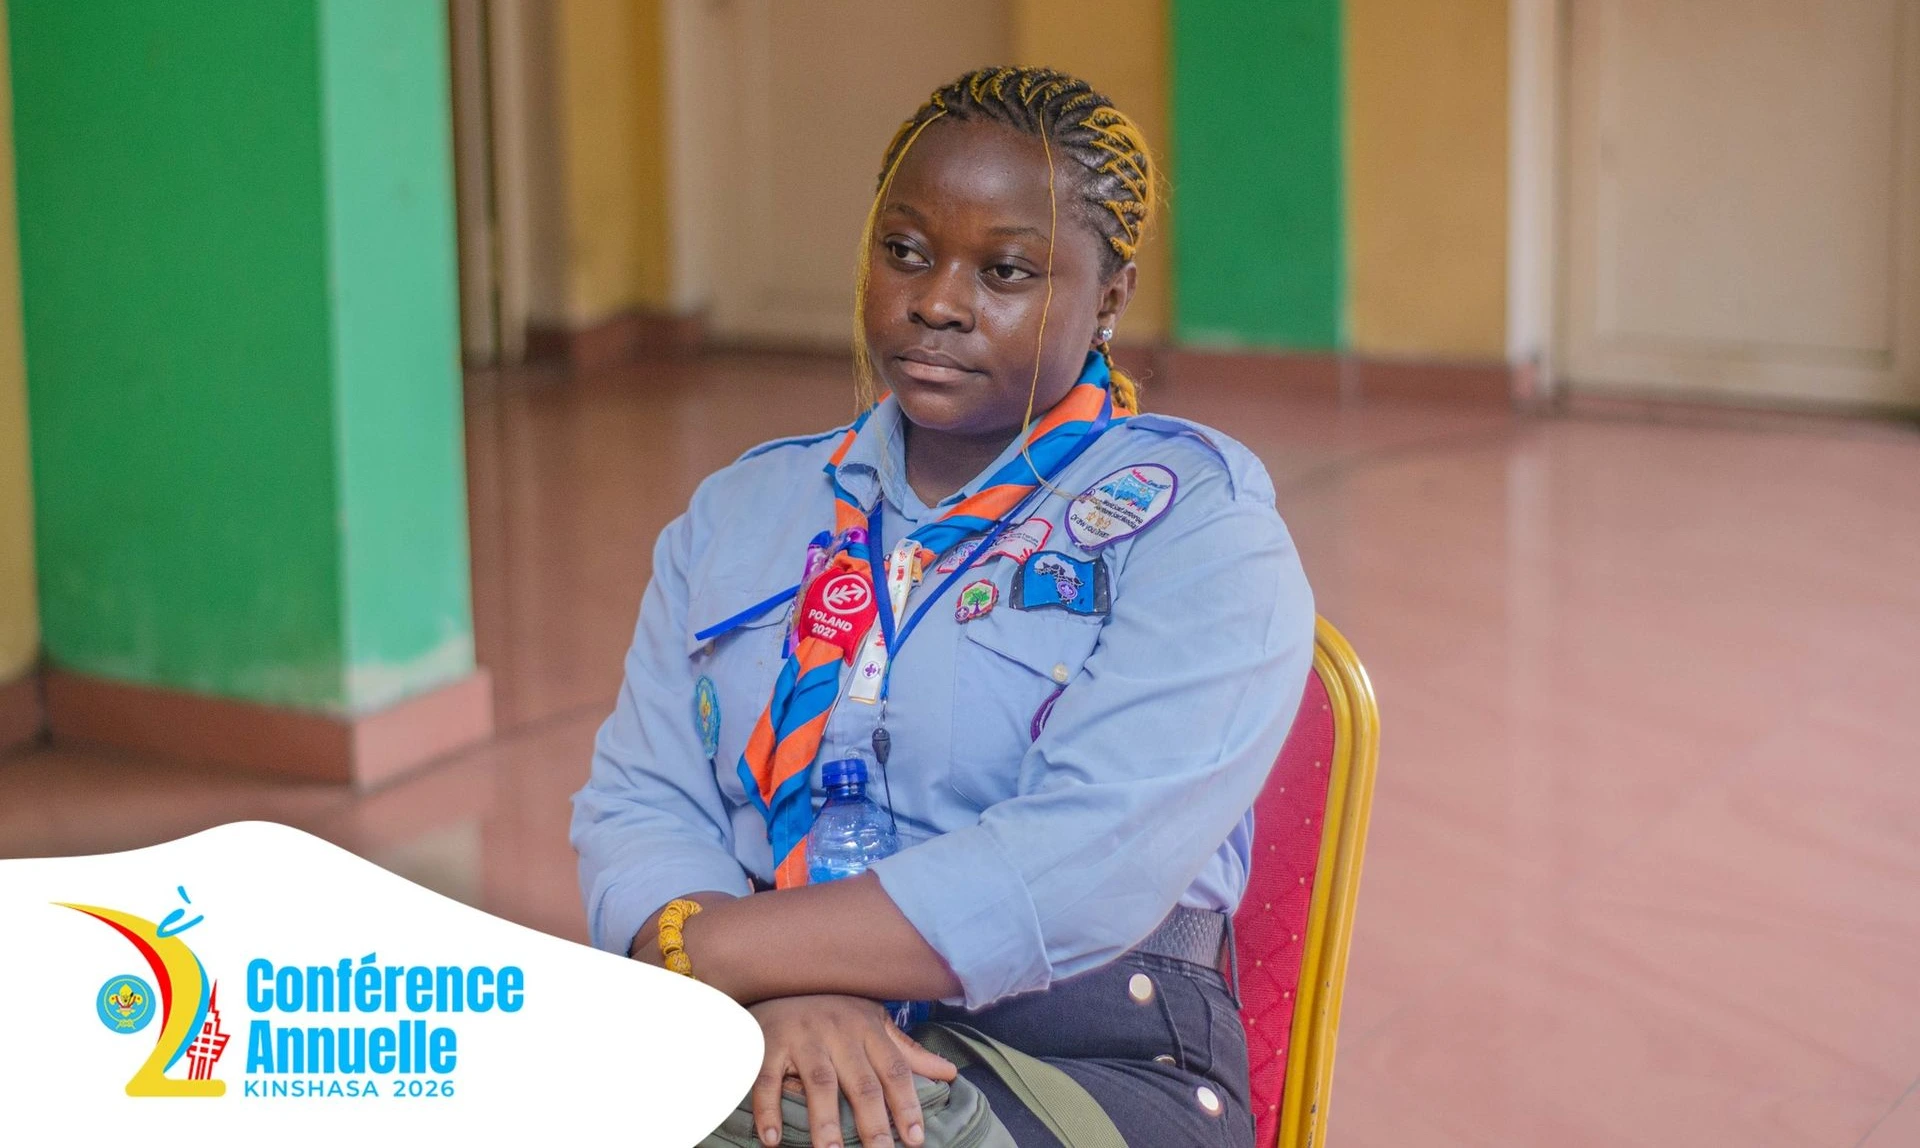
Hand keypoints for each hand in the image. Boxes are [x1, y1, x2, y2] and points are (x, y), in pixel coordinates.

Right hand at [749, 994, 956, 1147]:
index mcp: (868, 1028)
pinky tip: (773, 1139)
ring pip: (819, 1083)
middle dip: (873, 1122)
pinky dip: (769, 1110)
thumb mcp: (872, 1024)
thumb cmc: (832, 1012)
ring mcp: (803, 1037)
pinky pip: (767, 1081)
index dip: (907, 1104)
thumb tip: (950, 1073)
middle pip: (861, 1082)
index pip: (895, 1070)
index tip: (916, 1138)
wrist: (776, 981)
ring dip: (825, 1121)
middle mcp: (838, 1032)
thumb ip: (907, 1053)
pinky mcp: (769, 1046)